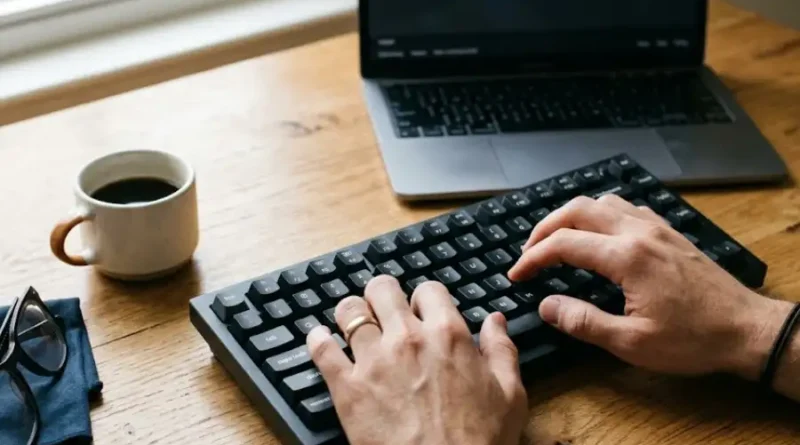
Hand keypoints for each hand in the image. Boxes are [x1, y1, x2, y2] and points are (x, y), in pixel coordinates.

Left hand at [306, 276, 527, 444]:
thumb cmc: (478, 443)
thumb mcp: (510, 395)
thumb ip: (501, 350)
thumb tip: (495, 321)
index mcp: (448, 335)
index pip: (429, 290)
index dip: (425, 298)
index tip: (422, 309)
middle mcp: (408, 339)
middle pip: (382, 289)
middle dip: (383, 294)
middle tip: (383, 307)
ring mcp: (373, 360)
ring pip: (349, 311)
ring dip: (351, 312)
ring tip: (352, 320)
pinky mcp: (347, 387)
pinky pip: (322, 350)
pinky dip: (318, 340)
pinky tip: (319, 337)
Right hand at [508, 194, 784, 378]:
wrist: (747, 329)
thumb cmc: (693, 339)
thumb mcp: (632, 343)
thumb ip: (583, 321)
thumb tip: (547, 306)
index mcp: (626, 257)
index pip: (564, 243)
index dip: (532, 258)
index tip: (517, 274)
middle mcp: (639, 232)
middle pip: (577, 209)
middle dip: (545, 227)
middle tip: (529, 251)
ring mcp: (657, 228)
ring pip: (602, 201)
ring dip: (572, 215)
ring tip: (558, 239)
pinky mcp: (669, 232)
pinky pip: (627, 207)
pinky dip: (601, 214)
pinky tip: (599, 234)